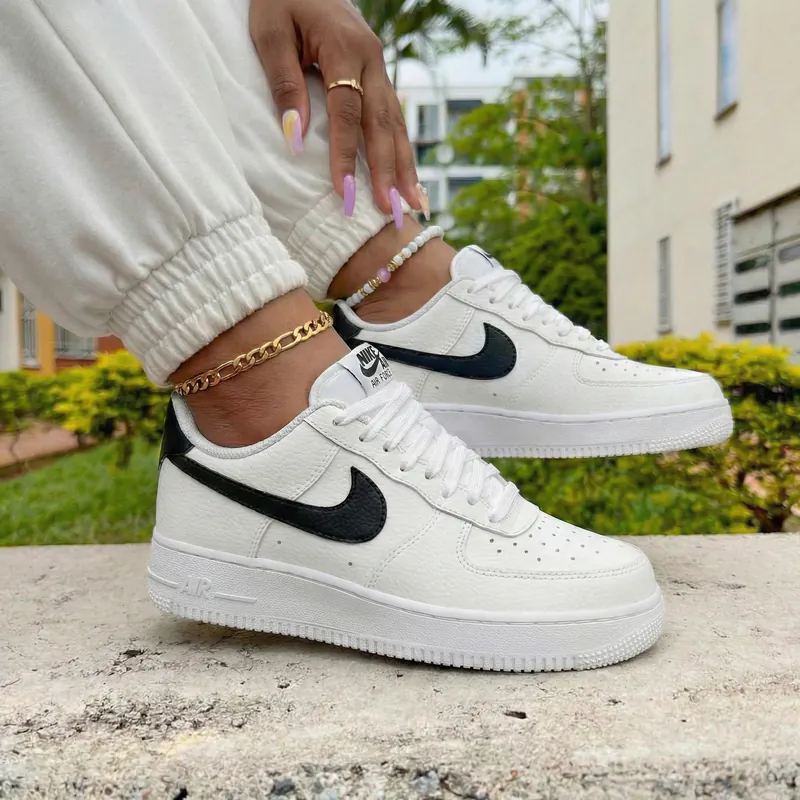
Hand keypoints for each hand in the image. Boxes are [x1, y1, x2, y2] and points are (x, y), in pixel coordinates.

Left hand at [250, 0, 422, 221]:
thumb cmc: (281, 0)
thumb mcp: (270, 33)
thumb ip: (284, 82)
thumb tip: (295, 136)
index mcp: (343, 48)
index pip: (346, 112)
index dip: (346, 155)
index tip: (346, 192)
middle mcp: (371, 59)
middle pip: (382, 123)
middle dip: (388, 171)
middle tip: (392, 210)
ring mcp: (379, 66)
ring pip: (396, 123)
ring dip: (405, 167)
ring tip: (412, 205)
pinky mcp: (378, 74)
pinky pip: (394, 116)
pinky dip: (401, 150)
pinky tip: (407, 177)